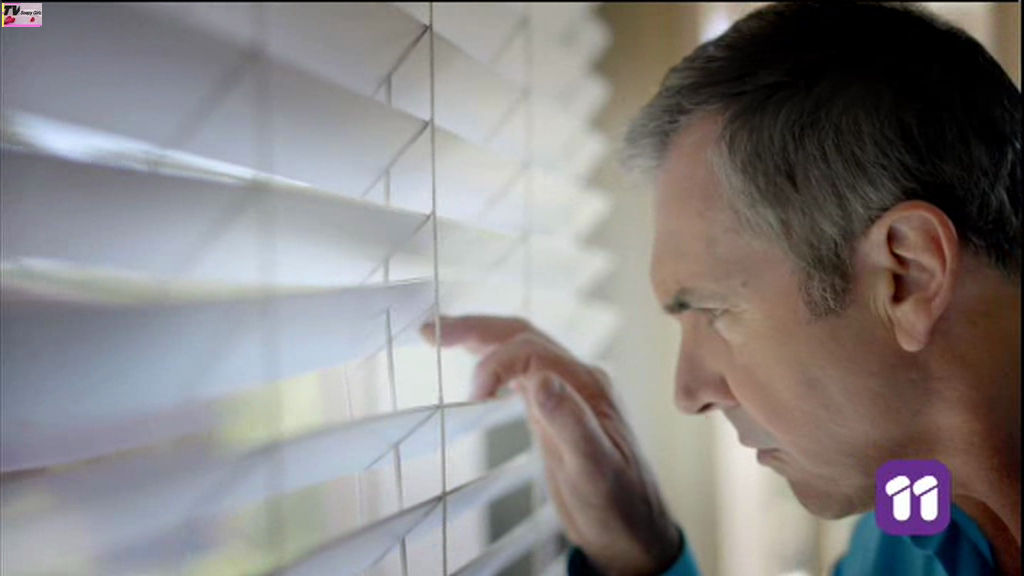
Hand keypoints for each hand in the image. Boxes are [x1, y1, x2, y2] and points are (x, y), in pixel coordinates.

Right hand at [420, 315, 680, 575]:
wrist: (632, 533)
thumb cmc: (620, 506)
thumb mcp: (595, 470)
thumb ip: (570, 423)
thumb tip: (541, 379)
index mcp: (589, 387)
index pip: (533, 352)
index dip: (497, 364)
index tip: (473, 395)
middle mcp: (577, 381)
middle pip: (521, 336)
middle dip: (476, 328)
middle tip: (432, 332)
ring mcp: (565, 393)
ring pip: (518, 348)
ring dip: (480, 338)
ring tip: (439, 336)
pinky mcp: (553, 409)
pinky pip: (519, 371)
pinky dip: (491, 361)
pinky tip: (473, 366)